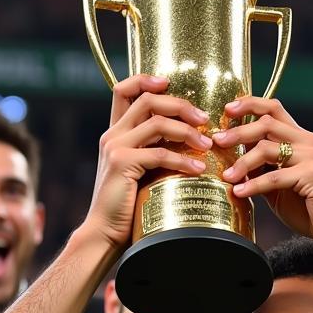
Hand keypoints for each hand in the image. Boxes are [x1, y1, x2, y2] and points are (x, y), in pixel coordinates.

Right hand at [83, 74, 209, 250]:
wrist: (105, 232)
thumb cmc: (127, 207)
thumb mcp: (140, 172)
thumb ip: (153, 152)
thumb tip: (187, 142)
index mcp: (115, 133)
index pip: (123, 89)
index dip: (146, 79)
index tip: (170, 83)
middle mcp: (112, 135)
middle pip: (148, 100)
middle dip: (180, 105)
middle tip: (204, 118)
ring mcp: (115, 147)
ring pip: (157, 123)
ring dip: (187, 131)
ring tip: (207, 144)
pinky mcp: (122, 164)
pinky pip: (160, 154)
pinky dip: (183, 160)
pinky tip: (199, 170)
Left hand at [213, 97, 312, 260]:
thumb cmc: (311, 209)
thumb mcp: (279, 186)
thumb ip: (262, 170)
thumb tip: (234, 162)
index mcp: (301, 139)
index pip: (274, 109)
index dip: (249, 104)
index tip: (227, 111)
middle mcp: (308, 142)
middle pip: (266, 122)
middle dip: (237, 130)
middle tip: (217, 142)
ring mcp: (311, 157)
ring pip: (266, 148)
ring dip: (241, 162)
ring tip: (226, 175)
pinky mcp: (312, 175)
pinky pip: (274, 177)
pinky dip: (253, 185)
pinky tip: (239, 192)